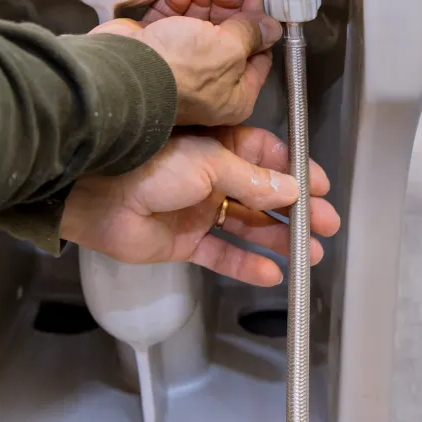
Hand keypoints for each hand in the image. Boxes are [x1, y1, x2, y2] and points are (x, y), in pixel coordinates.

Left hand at [61, 126, 339, 286]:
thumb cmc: (151, 164)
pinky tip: (272, 274)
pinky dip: (246, 265)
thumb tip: (293, 191)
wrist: (94, 195)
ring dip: (279, 239)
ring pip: (249, 227)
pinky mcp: (186, 242)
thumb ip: (253, 180)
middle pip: (265, 196)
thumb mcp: (209, 163)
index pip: (269, 158)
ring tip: (310, 255)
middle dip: (298, 211)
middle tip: (327, 226)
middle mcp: (214, 177)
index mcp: (220, 147)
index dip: (297, 173)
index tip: (322, 188)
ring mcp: (201, 211)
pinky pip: (222, 254)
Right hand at [93, 0, 279, 124]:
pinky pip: (173, 17)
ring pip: (200, 21)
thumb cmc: (174, 73)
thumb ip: (251, 34)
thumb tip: (269, 28)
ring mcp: (179, 64)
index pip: (257, 56)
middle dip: (228, 3)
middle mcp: (206, 83)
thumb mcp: (229, 49)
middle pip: (228, 35)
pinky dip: (177, 1)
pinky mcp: (155, 45)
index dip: (259, 24)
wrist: (120, 70)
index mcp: (232, 96)